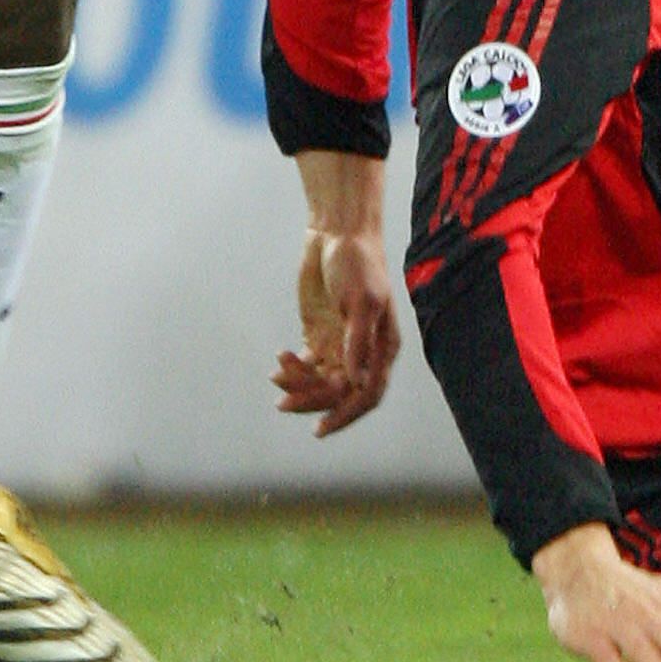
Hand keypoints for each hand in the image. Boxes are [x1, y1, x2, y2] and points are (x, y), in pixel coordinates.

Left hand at [272, 151, 400, 436]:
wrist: (337, 233)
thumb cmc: (358, 263)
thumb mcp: (361, 301)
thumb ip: (357, 343)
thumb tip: (357, 382)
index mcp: (382, 347)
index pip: (367, 394)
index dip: (346, 415)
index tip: (320, 428)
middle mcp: (362, 351)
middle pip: (339, 393)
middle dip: (312, 400)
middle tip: (284, 401)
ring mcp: (340, 344)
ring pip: (320, 383)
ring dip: (299, 385)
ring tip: (278, 373)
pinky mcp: (319, 335)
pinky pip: (306, 366)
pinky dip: (292, 371)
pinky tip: (279, 364)